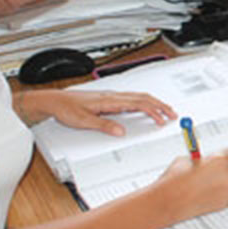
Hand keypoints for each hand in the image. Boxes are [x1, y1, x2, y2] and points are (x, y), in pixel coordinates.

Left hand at [16, 89, 175, 134]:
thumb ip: (104, 126)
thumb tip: (121, 132)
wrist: (54, 101)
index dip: (153, 112)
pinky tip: (144, 108)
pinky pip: (131, 98)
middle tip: (173, 114)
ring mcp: (111, 97)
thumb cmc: (66, 109)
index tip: (163, 120)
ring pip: (138, 97)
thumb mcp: (83, 121)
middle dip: (160, 106)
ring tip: (164, 111)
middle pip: (143, 98)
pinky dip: (143, 103)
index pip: (138, 104)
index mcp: (110, 101)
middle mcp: (112, 96)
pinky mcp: (107, 99)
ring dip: (153, 103)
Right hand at [153, 149, 227, 220]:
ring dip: (226, 183)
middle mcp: (227, 175)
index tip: (220, 158)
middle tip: (222, 171)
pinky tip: (207, 194)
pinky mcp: (224, 203)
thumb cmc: (176, 181)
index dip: (224, 155)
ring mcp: (227, 190)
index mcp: (219, 160)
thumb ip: (201, 159)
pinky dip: (221, 195)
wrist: (170, 201)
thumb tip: (205, 160)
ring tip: (209, 185)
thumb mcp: (187, 160)